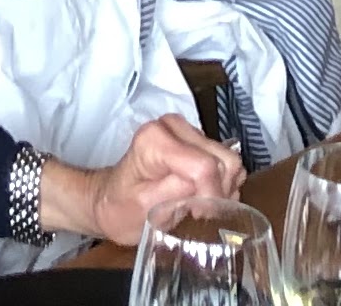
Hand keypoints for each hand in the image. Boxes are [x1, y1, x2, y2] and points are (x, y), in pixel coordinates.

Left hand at [48, 115, 241, 244]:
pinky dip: (222, 182)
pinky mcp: (197, 140)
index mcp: (155, 139)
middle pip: (222, 161)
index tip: (199, 214)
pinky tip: (204, 195)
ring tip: (200, 205)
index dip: (210, 196)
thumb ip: (174, 195)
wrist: (111, 200)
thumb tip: (206, 190)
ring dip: (222, 188)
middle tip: (199, 211)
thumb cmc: (121, 208)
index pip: (204, 167)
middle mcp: (173, 126)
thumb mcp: (143, 209)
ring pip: (228, 160)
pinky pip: (226, 161)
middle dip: (218, 192)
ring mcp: (187, 130)